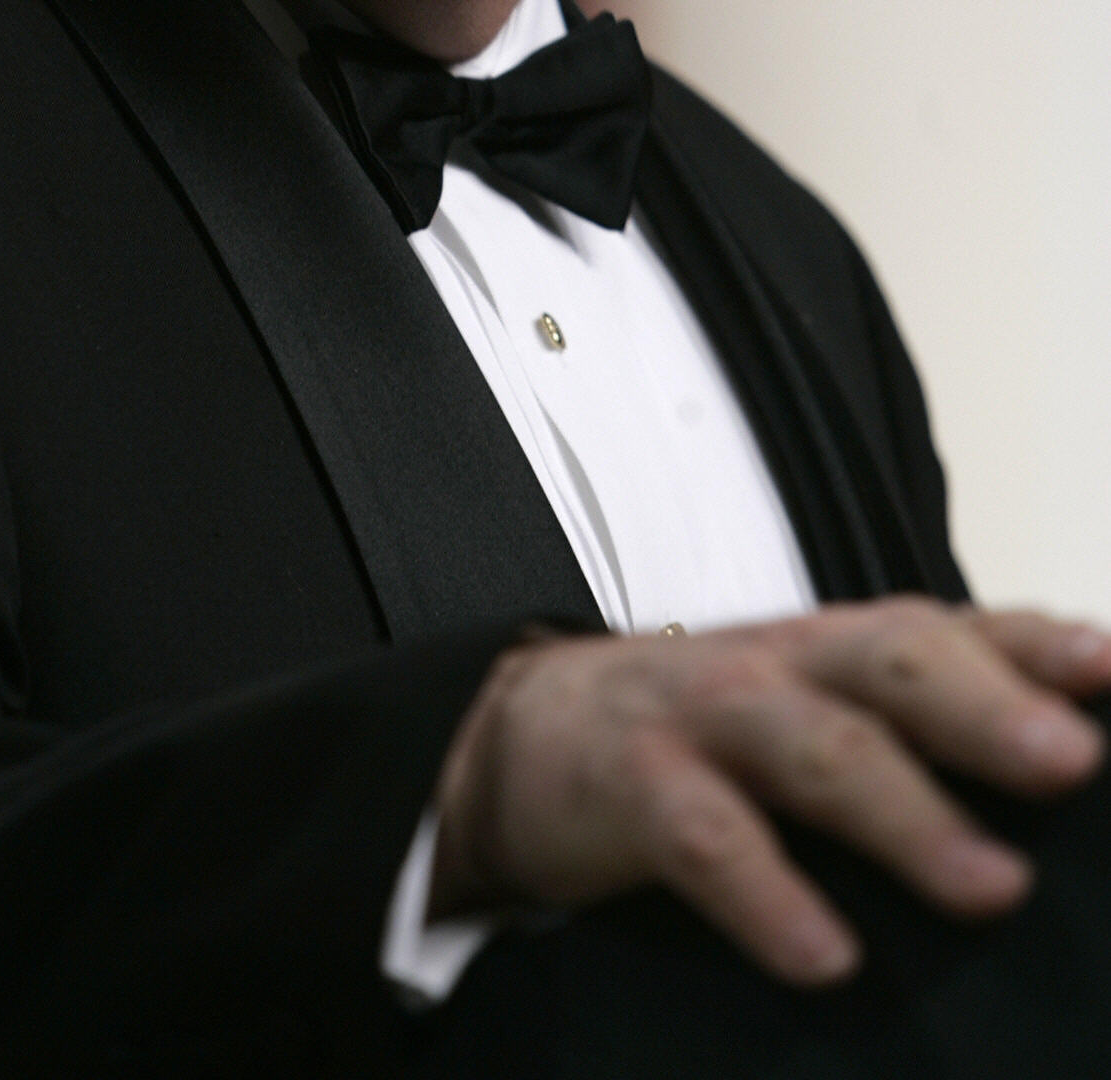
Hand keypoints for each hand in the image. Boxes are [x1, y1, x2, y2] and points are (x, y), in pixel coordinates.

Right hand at [429, 599, 1110, 985]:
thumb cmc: (707, 732)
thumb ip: (926, 729)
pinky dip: (767, 893)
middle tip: (1071, 760)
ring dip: (906, 812)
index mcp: (844, 649)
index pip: (955, 628)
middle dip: (987, 707)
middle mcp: (787, 664)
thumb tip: (1076, 762)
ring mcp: (708, 716)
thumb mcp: (817, 707)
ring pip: (813, 745)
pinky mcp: (634, 784)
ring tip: (990, 885)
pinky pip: (704, 835)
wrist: (526, 730)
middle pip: (895, 663)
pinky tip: (825, 955)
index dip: (1039, 644)